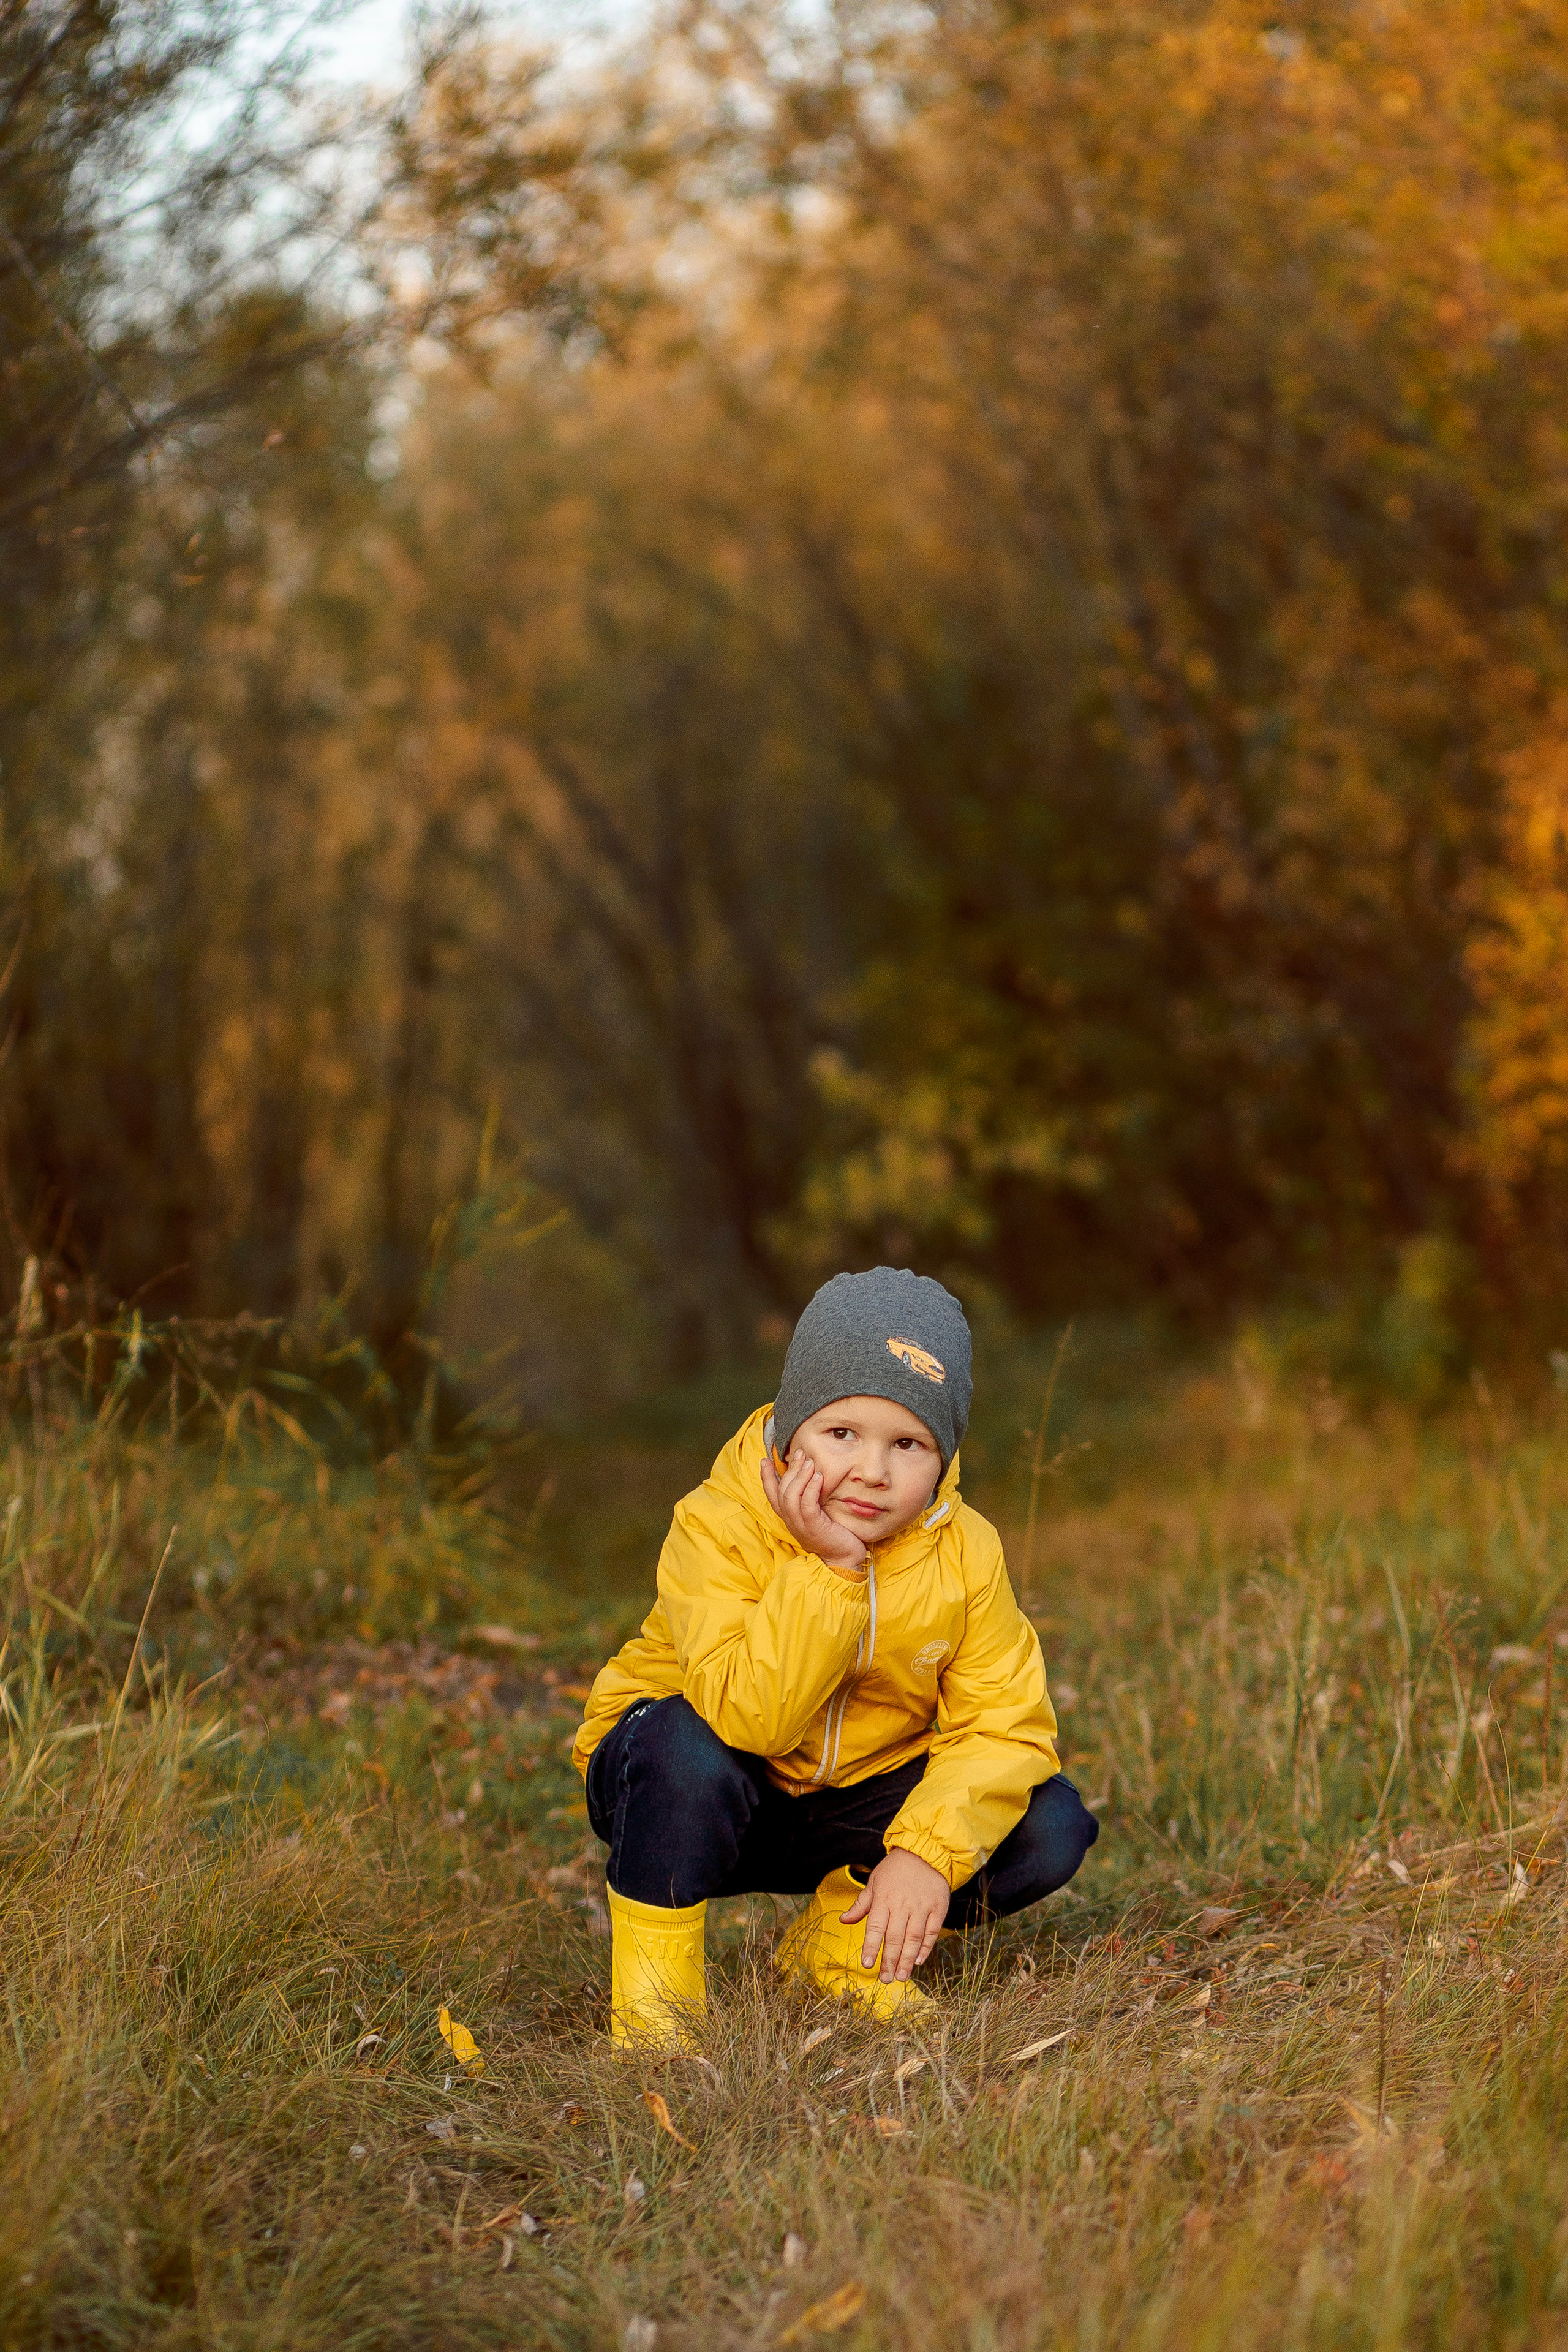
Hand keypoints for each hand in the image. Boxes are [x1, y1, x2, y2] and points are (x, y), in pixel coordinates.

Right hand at [761, 1444, 868, 1573]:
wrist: (844, 1559)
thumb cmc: (833, 1534)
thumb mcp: (817, 1514)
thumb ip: (809, 1499)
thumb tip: (810, 1475)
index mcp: (789, 1518)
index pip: (772, 1496)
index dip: (766, 1478)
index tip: (765, 1460)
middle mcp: (791, 1521)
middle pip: (782, 1491)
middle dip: (790, 1469)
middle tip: (801, 1453)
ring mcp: (801, 1525)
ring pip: (791, 1497)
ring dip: (800, 1476)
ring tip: (810, 1462)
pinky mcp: (814, 1527)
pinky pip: (807, 1505)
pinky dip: (811, 1489)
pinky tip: (819, 1477)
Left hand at [840, 1848, 949, 1980]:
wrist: (925, 1852)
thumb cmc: (895, 1869)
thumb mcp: (874, 1882)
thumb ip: (861, 1904)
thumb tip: (843, 1920)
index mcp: (883, 1898)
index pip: (875, 1927)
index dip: (871, 1946)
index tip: (868, 1964)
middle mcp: (902, 1904)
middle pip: (895, 1937)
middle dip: (890, 1961)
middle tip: (886, 1979)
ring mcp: (921, 1906)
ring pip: (913, 1937)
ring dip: (907, 1959)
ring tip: (902, 1976)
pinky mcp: (938, 1908)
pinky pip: (931, 1931)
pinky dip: (926, 1947)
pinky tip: (919, 1960)